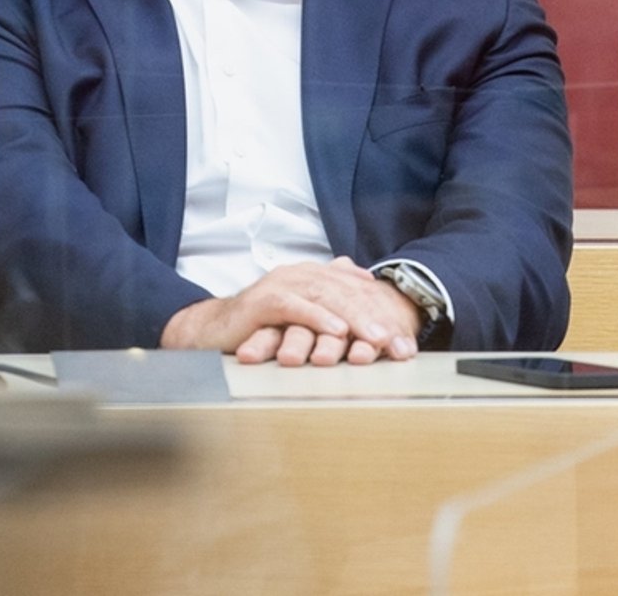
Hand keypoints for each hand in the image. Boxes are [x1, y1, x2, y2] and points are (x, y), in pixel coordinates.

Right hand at [162, 258, 421, 365]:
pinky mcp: (262, 301)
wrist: (212, 330)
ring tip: (377, 337)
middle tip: (398, 342)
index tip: (405, 343)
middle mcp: (299, 274)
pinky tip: (336, 330)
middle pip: (346, 292)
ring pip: (325, 296)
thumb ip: (333, 301)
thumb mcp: (303, 316)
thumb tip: (369, 287)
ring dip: (354, 318)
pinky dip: (317, 317)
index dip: (383, 313)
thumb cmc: (261, 327)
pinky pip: (295, 306)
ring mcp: (281, 284)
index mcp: (313, 275)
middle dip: (376, 317)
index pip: (356, 290)